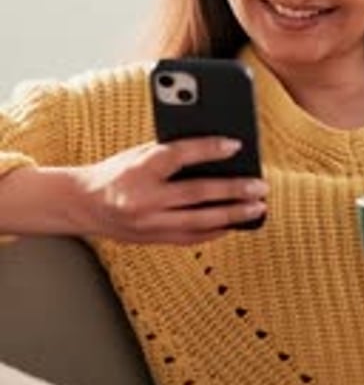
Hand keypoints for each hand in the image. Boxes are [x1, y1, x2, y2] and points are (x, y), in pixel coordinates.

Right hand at [74, 136, 267, 244]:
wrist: (83, 205)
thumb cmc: (116, 172)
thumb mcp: (138, 154)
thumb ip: (171, 153)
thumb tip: (216, 152)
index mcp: (138, 170)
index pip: (178, 156)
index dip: (208, 149)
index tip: (236, 145)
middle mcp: (143, 199)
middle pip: (197, 193)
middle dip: (233, 190)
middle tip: (260, 186)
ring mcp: (149, 224)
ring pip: (200, 221)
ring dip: (233, 215)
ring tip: (257, 208)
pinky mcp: (153, 239)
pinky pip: (192, 237)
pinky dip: (216, 230)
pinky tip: (235, 223)